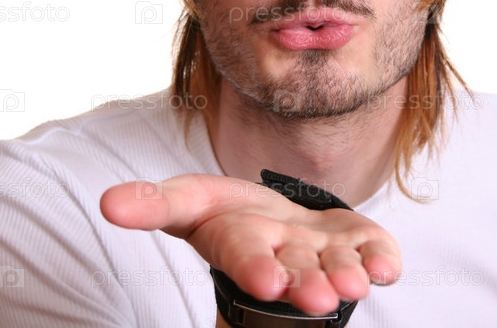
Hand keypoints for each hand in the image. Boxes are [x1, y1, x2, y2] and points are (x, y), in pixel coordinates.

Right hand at [100, 174, 400, 315]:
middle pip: (298, 275)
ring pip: (337, 271)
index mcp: (245, 248)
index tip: (267, 280)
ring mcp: (324, 255)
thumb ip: (154, 204)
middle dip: (308, 286)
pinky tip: (388, 266)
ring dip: (347, 277)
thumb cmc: (231, 214)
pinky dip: (382, 260)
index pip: (247, 261)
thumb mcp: (189, 199)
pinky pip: (373, 254)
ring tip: (354, 283)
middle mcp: (287, 260)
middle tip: (319, 297)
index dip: (256, 270)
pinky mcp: (357, 245)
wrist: (280, 219)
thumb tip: (109, 204)